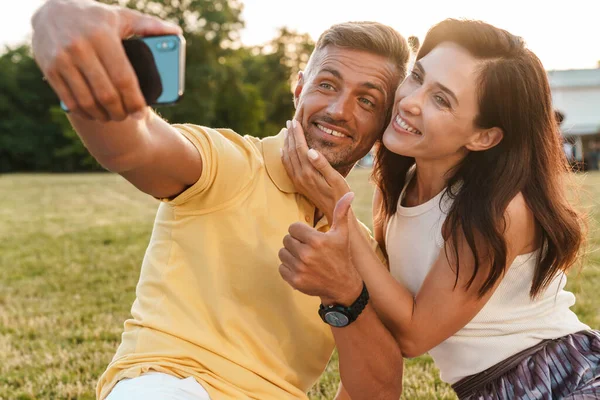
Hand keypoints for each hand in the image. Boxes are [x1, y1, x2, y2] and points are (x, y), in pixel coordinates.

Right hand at [31, 0, 181, 120]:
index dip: (134, 101)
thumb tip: (176, 32)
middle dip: (120, 112)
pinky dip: (84, 113)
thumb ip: (150, 25)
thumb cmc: (96, 17)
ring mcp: (62, 59)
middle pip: (106, 94)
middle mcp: (80, 47)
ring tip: (112, 116)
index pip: (124, 78)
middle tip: (127, 116)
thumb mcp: (122, 16)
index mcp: (103, 36)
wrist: (51, 9)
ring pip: (87, 101)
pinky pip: (69, 100)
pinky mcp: (49, 68)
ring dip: (102, 115)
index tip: (141, 112)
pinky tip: (93, 113)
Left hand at [278, 192, 362, 305]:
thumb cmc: (341, 256)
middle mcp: (306, 254)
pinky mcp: (295, 281)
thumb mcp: (342, 234)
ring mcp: (300, 269)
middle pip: (286, 240)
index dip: (300, 232)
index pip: (293, 228)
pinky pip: (281, 268)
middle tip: (307, 248)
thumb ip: (341, 212)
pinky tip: (300, 268)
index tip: (309, 238)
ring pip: (282, 253)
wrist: (342, 285)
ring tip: (303, 258)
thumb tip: (349, 194)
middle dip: (295, 242)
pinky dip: (288, 268)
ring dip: (290, 254)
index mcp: (316, 240)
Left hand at [281, 117, 349, 223]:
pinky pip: (287, 167)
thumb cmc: (340, 195)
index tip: (294, 121)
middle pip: (291, 151)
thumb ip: (323, 165)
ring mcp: (298, 181)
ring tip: (287, 131)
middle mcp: (300, 176)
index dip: (296, 134)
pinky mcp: (298, 185)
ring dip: (286, 143)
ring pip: (287, 158)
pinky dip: (284, 156)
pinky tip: (284, 150)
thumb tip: (311, 151)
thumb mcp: (336, 180)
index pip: (300, 148)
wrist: (335, 214)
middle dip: (290, 135)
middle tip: (289, 122)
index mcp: (309, 172)